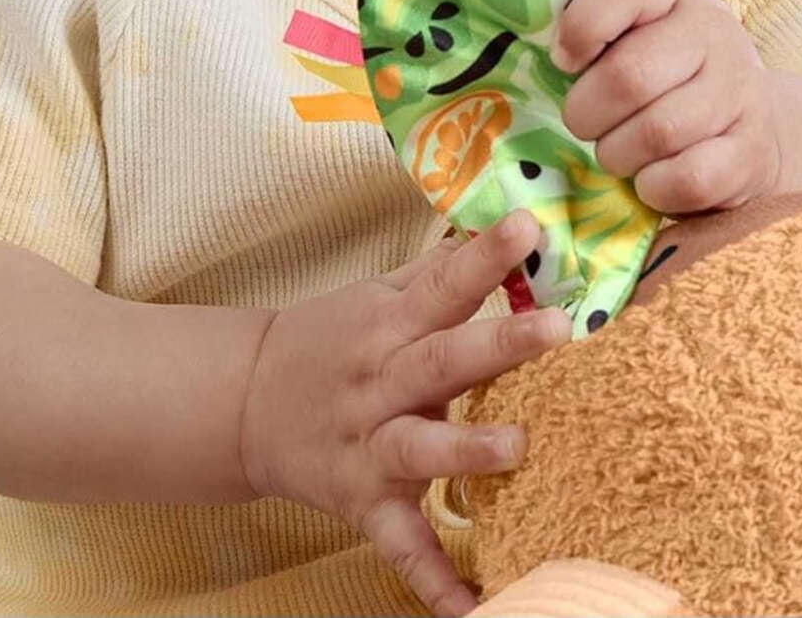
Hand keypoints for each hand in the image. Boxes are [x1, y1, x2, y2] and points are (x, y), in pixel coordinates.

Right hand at [237, 209, 572, 616]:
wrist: (244, 402)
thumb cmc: (329, 340)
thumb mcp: (376, 295)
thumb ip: (440, 269)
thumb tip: (503, 221)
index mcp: (389, 324)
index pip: (443, 282)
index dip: (485, 255)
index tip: (530, 226)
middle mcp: (381, 381)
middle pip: (441, 359)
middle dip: (499, 345)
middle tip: (557, 326)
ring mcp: (370, 445)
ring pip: (420, 448)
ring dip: (467, 450)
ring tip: (518, 447)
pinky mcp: (363, 503)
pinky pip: (399, 544)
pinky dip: (432, 579)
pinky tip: (472, 609)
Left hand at [552, 0, 784, 215]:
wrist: (757, 130)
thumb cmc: (669, 80)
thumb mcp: (634, 39)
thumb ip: (592, 32)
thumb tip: (550, 54)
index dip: (583, 25)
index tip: (564, 61)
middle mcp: (714, 35)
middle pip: (628, 75)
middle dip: (587, 112)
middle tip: (585, 123)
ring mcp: (739, 93)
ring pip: (655, 133)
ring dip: (618, 154)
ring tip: (619, 151)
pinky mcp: (751, 153)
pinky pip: (684, 179)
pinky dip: (654, 188)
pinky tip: (652, 178)